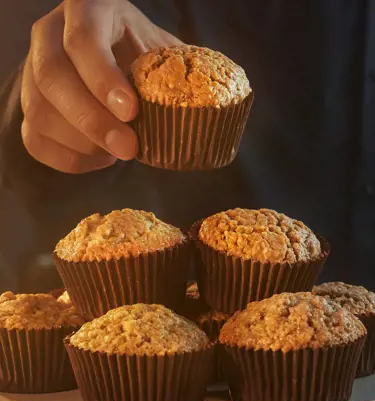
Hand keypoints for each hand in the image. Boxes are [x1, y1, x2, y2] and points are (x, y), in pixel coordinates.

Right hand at [21, 0, 181, 172]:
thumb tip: (205, 106)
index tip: (131, 112)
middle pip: (53, 78)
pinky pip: (35, 140)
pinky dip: (69, 159)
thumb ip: (172, 70)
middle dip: (92, 121)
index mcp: (86, 10)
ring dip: (83, 143)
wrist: (111, 61)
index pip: (82, 41)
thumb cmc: (139, 54)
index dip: (103, 79)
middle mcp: (49, 36)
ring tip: (119, 151)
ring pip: (40, 113)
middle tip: (128, 148)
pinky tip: (100, 158)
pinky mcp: (29, 107)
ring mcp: (32, 72)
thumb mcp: (159, 50)